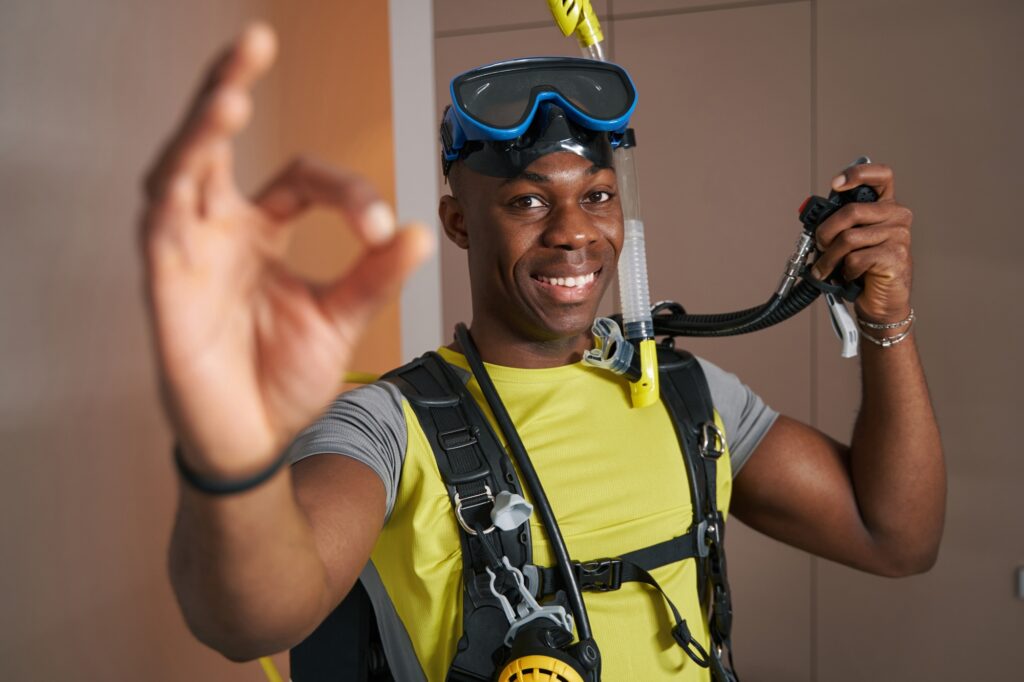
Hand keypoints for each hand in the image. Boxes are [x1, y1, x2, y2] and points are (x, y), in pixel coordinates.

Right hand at [140, 24, 432, 475]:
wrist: (257, 443)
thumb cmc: (285, 379)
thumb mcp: (341, 319)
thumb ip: (374, 275)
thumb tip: (423, 230)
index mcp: (261, 233)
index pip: (299, 181)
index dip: (345, 193)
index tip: (382, 232)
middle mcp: (220, 231)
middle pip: (215, 144)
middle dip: (228, 90)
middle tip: (255, 40)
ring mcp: (189, 255)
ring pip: (180, 174)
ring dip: (200, 133)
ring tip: (229, 94)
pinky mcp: (165, 288)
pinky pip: (161, 231)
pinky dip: (174, 197)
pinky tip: (191, 164)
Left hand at [809, 162, 912, 322]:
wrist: (882, 301)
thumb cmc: (864, 269)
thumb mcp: (851, 239)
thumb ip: (840, 222)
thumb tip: (812, 216)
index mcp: (885, 206)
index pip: (880, 176)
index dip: (857, 174)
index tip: (836, 184)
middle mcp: (897, 216)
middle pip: (850, 212)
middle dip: (825, 232)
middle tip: (819, 246)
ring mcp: (899, 235)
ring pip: (848, 238)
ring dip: (829, 258)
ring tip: (826, 268)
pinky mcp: (895, 256)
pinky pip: (855, 259)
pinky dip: (844, 271)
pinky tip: (850, 276)